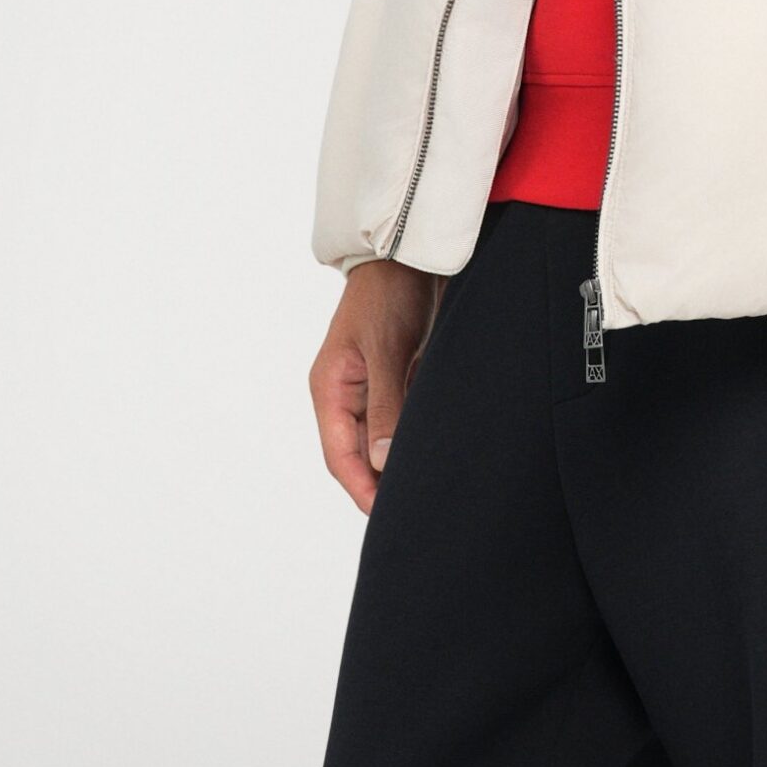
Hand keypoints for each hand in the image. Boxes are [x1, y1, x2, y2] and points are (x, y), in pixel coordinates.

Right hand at [308, 258, 440, 513]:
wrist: (410, 251)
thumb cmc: (388, 292)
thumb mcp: (386, 349)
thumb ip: (386, 404)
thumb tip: (381, 461)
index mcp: (330, 388)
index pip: (340, 455)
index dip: (360, 488)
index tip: (386, 515)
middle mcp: (347, 392)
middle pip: (359, 452)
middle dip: (380, 482)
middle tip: (413, 509)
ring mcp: (372, 385)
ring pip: (382, 437)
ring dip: (398, 459)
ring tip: (427, 487)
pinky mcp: (397, 375)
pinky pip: (400, 416)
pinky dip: (414, 434)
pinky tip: (436, 449)